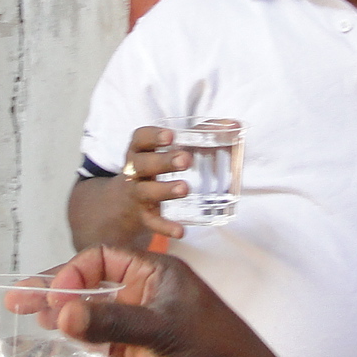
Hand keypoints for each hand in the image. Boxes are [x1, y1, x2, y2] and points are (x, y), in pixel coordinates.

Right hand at [50, 246, 278, 356]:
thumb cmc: (213, 354)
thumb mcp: (161, 332)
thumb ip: (111, 323)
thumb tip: (62, 314)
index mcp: (157, 273)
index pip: (102, 259)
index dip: (73, 273)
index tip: (51, 297)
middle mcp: (148, 293)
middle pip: (93, 283)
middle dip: (56, 290)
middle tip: (17, 300)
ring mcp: (144, 323)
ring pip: (95, 312)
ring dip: (64, 314)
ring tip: (29, 319)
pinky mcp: (142, 352)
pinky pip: (103, 337)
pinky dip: (81, 337)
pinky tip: (60, 341)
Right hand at [111, 127, 195, 242]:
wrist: (122, 203)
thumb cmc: (155, 169)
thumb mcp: (167, 151)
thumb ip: (198, 136)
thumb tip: (234, 124)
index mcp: (140, 151)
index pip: (140, 139)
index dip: (153, 136)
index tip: (171, 135)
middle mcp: (134, 171)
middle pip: (142, 164)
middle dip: (163, 161)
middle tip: (185, 160)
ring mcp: (136, 194)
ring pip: (146, 191)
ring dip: (165, 190)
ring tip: (184, 188)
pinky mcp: (143, 216)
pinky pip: (152, 222)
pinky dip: (165, 227)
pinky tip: (180, 231)